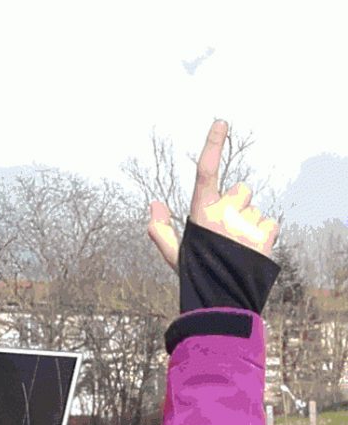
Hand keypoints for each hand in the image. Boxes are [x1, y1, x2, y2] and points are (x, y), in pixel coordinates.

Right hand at [148, 120, 279, 269]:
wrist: (222, 302)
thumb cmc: (197, 277)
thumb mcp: (174, 255)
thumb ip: (160, 228)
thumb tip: (154, 203)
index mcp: (200, 214)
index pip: (205, 171)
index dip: (213, 144)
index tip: (221, 122)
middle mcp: (223, 214)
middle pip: (241, 191)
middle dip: (239, 205)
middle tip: (229, 231)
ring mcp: (245, 223)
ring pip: (256, 210)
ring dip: (250, 224)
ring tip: (239, 248)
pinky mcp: (265, 235)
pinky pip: (270, 224)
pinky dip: (264, 236)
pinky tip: (252, 252)